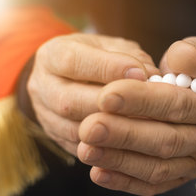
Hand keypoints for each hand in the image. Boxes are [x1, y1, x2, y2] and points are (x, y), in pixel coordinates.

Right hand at [27, 33, 158, 154]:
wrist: (71, 78)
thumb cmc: (100, 58)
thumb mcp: (112, 47)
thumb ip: (131, 57)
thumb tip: (152, 76)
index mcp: (53, 55)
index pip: (72, 61)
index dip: (107, 68)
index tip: (140, 74)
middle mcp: (43, 86)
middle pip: (69, 101)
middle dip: (108, 106)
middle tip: (144, 107)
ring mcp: (46, 116)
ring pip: (74, 129)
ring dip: (110, 130)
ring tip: (143, 125)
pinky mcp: (57, 139)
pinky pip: (81, 148)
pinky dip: (108, 146)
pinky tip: (132, 142)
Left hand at [77, 37, 195, 195]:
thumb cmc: (193, 69)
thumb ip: (192, 53)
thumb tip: (178, 61)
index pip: (179, 103)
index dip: (143, 100)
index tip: (106, 94)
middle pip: (168, 140)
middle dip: (126, 135)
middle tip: (87, 127)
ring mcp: (194, 162)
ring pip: (158, 167)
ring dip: (120, 160)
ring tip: (85, 149)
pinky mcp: (177, 177)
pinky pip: (152, 186)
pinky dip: (124, 182)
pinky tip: (97, 173)